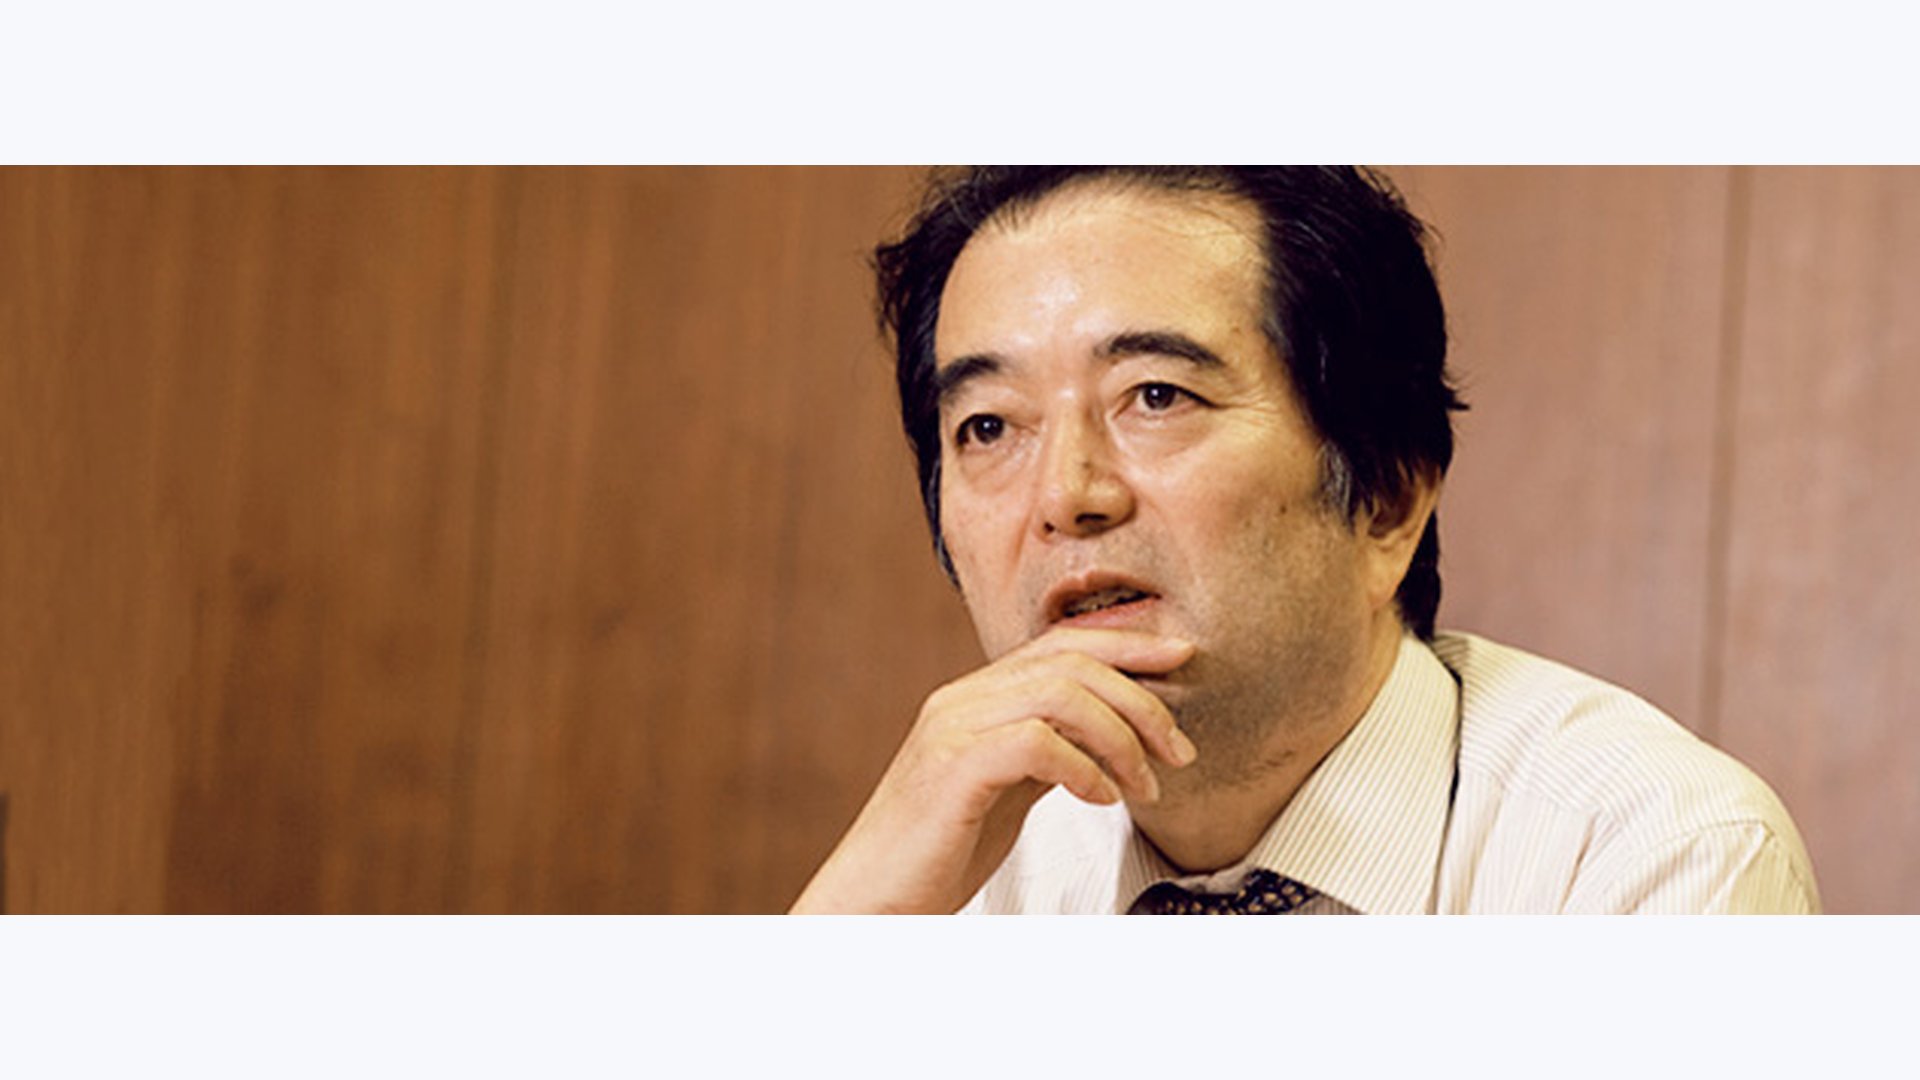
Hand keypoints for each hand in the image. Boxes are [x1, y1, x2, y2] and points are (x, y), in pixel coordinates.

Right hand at [789, 628, 1197, 913]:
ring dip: (1122, 739)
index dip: (1127, 643)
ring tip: (1146, 787)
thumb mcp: (1005, 791)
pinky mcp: (953, 768)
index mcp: (974, 696)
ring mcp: (953, 728)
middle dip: (1141, 700)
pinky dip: (1085, 767)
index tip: (1183, 658)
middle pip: (1071, 661)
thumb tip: (1106, 735)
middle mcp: (961, 698)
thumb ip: (1045, 754)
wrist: (871, 902)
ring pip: (1061, 694)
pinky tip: (1103, 798)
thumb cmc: (938, 854)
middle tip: (1180, 751)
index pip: (1059, 644)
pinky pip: (1038, 742)